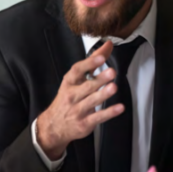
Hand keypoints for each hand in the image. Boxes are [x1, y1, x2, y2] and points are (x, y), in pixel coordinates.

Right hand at [37, 41, 123, 159]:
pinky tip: (119, 108)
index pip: (77, 70)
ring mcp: (78, 110)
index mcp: (70, 82)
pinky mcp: (85, 123)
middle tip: (111, 72)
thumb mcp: (76, 80)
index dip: (89, 63)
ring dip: (103, 94)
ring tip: (113, 87)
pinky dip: (109, 113)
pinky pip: (98, 117)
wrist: (53, 126)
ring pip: (92, 101)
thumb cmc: (68, 99)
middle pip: (87, 86)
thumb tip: (107, 45)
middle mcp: (73, 95)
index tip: (101, 57)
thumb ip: (93, 62)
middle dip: (99, 79)